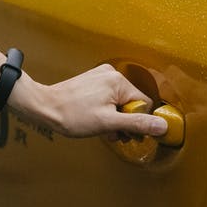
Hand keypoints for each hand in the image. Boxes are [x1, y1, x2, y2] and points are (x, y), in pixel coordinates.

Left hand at [10, 64, 169, 138]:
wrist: (44, 107)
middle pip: (131, 103)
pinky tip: (94, 118)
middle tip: (110, 132)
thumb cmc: (71, 115)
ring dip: (114, 118)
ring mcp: (101, 76)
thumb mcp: (108, 123)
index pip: (143, 104)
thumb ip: (136, 124)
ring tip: (100, 126)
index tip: (123, 131)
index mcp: (118, 81)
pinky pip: (109, 98)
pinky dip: (106, 111)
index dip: (135, 122)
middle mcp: (111, 74)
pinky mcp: (93, 81)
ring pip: (120, 102)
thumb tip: (162, 126)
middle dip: (123, 121)